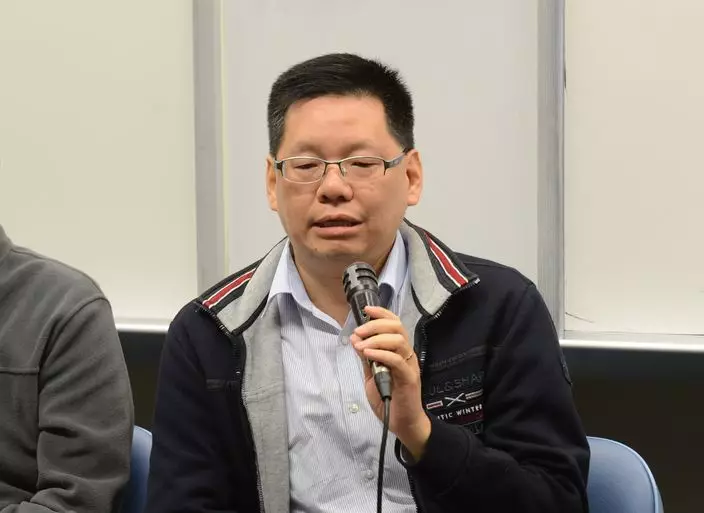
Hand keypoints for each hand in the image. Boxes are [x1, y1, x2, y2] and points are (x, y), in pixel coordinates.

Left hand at [350, 305, 430, 460]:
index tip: (366, 310)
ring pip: (398, 341)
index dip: (381, 314)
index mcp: (398, 351)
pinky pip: (397, 360)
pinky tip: (368, 354)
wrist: (402, 423)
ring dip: (376, 339)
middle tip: (359, 332)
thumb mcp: (372, 375)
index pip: (394, 324)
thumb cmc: (389, 398)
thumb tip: (355, 339)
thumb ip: (367, 358)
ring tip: (361, 345)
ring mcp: (409, 366)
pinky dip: (381, 353)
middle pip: (397, 328)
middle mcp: (406, 355)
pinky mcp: (409, 378)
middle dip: (375, 325)